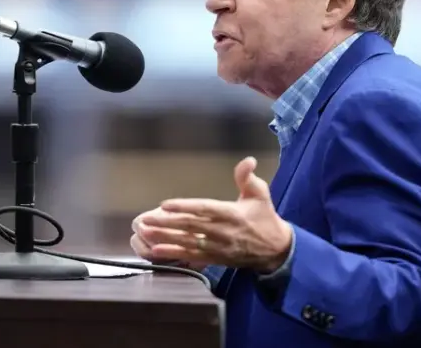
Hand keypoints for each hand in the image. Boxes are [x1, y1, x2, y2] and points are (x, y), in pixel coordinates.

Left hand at [139, 156, 292, 272]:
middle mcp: (223, 232)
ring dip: (165, 239)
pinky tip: (156, 251)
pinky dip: (174, 254)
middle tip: (144, 219)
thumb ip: (248, 177)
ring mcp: (218, 247)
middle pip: (190, 226)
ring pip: (187, 242)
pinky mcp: (215, 258)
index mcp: (232, 214)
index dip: (184, 207)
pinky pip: (191, 256)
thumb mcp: (260, 194)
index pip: (204, 209)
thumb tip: (248, 160)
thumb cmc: (264, 218)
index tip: (164, 205)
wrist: (276, 250)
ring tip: (145, 233)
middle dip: (166, 223)